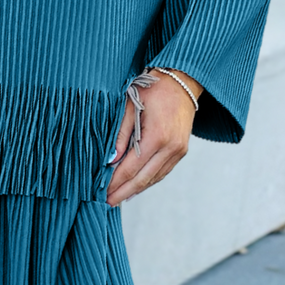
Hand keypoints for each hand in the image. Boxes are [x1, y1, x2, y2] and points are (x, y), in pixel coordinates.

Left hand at [106, 69, 200, 205]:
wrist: (183, 81)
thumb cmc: (153, 89)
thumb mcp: (129, 105)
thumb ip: (120, 134)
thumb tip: (110, 160)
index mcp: (157, 136)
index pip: (131, 168)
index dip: (116, 182)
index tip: (101, 192)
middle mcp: (171, 148)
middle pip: (143, 179)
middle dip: (123, 192)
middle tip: (107, 203)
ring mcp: (179, 151)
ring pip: (154, 178)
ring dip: (135, 190)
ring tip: (118, 198)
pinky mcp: (181, 151)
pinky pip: (162, 172)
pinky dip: (147, 181)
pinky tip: (135, 187)